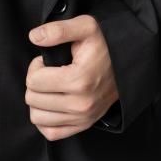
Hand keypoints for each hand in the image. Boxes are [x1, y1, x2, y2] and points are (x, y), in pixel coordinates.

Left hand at [25, 14, 119, 139]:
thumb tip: (33, 37)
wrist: (127, 62)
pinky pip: (51, 133)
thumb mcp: (85, 27)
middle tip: (48, 72)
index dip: (35, 67)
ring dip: (37, 101)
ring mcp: (82, 118)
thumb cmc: (104, 44)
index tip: (46, 61)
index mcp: (79, 80)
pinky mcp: (83, 125)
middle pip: (33, 99)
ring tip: (49, 86)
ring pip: (38, 118)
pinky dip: (44, 121)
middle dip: (34, 83)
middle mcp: (80, 104)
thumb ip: (58, 30)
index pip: (34, 81)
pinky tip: (48, 105)